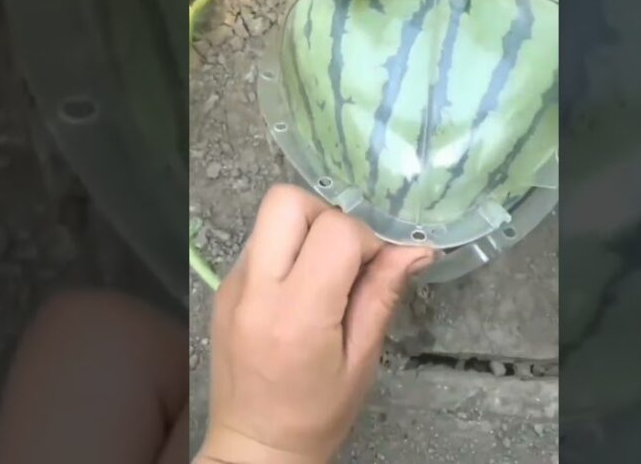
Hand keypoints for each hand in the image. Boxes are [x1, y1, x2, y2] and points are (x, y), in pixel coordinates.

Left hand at [194, 184, 433, 463]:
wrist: (254, 447)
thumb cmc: (315, 414)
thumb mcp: (362, 360)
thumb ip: (382, 295)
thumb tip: (416, 248)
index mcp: (297, 314)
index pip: (336, 231)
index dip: (367, 239)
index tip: (376, 268)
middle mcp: (256, 291)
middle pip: (286, 201)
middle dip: (326, 215)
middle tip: (345, 254)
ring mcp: (232, 285)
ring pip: (268, 217)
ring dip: (304, 230)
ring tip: (323, 273)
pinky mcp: (223, 288)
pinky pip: (258, 242)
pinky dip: (285, 250)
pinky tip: (300, 289)